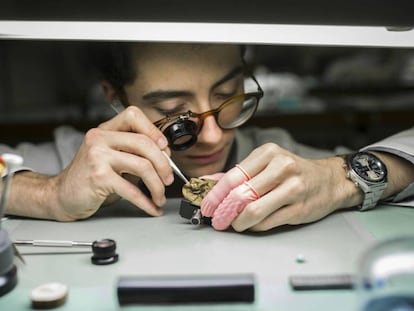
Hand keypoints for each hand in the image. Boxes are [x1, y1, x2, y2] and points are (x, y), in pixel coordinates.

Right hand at [51, 106, 173, 219]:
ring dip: (157, 186)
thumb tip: (165, 157)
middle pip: (145, 143)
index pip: (133, 116)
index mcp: (105, 130)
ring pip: (143, 166)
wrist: (61, 195)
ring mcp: (98, 157)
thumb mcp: (111, 157)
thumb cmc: (90, 177)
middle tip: (168, 179)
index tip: (164, 148)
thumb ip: (134, 153)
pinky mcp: (98, 177)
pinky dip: (147, 202)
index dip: (153, 130)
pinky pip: (132, 190)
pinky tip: (152, 207)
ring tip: (159, 196)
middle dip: (164, 164)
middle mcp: (100, 139)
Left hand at [201, 143, 357, 231]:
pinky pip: (267, 222)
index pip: (233, 176)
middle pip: (241, 194)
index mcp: (268, 153)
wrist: (329, 181)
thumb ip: (238, 174)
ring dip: (238, 222)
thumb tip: (207, 182)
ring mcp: (292, 188)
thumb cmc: (293, 172)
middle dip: (224, 211)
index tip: (207, 206)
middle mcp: (281, 168)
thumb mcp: (266, 164)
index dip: (215, 194)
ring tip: (233, 224)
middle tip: (217, 220)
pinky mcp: (299, 208)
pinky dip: (254, 226)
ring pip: (253, 211)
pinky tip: (251, 224)